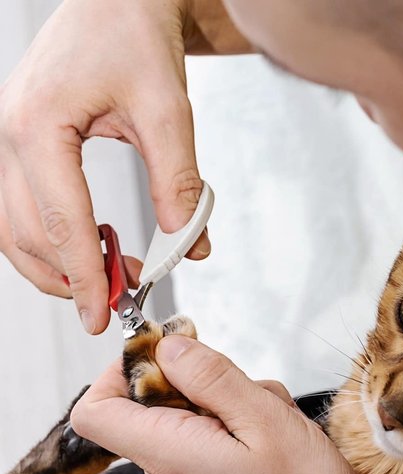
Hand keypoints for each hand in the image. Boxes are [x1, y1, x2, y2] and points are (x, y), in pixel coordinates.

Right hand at [0, 0, 208, 333]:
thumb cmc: (133, 32)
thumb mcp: (167, 109)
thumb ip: (178, 181)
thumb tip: (190, 246)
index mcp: (39, 125)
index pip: (61, 224)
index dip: (84, 278)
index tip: (103, 317)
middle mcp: (10, 134)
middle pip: (27, 235)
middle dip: (72, 278)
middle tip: (121, 298)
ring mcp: (7, 139)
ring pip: (14, 230)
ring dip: (56, 266)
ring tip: (109, 276)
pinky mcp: (20, 145)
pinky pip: (20, 209)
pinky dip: (50, 240)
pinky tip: (90, 246)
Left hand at [71, 335, 386, 473]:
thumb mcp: (266, 421)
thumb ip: (211, 379)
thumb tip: (168, 348)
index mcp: (170, 456)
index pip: (93, 410)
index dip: (118, 371)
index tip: (167, 354)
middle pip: (150, 404)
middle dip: (200, 383)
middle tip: (249, 393)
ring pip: (188, 418)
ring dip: (230, 405)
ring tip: (275, 422)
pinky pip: (208, 441)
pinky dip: (239, 428)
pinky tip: (277, 441)